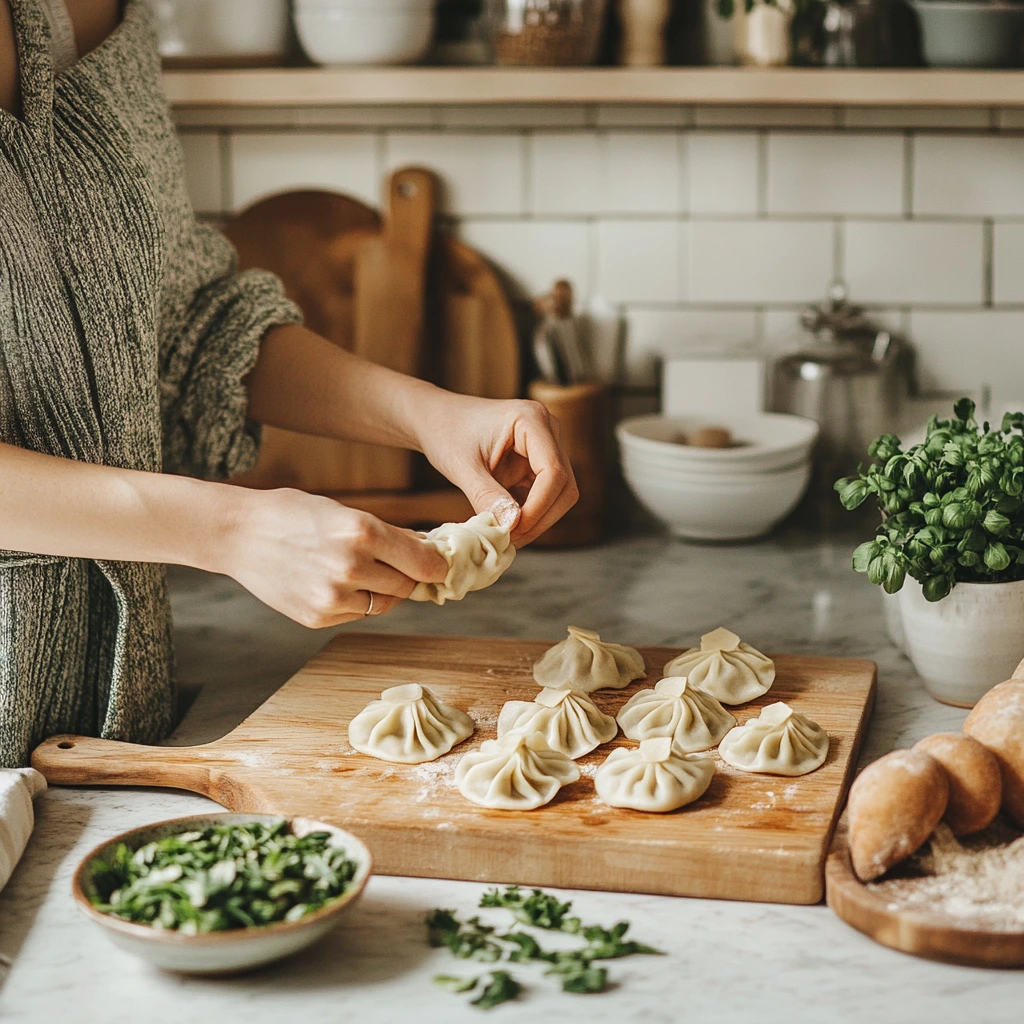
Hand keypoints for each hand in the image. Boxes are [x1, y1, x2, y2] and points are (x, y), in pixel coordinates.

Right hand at [219, 489, 448, 627]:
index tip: (440, 564)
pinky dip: (357, 601)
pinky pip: (357, 613)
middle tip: (399, 565)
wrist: (238, 533)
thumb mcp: (346, 512)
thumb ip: (389, 535)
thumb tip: (428, 550)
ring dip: (385, 590)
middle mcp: (351, 566)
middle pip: (407, 585)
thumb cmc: (294, 513)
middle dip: (409, 576)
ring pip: (385, 604)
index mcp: (363, 531)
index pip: (425, 563)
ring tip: (363, 571)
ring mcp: (333, 596)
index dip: (437, 565)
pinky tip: (336, 582)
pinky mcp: (318, 617)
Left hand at [417, 395, 578, 545]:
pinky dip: (530, 513)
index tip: (513, 530)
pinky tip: (507, 523)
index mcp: (532, 419)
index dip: (538, 507)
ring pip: (560, 494)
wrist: (437, 419)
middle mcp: (547, 429)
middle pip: (564, 485)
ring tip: (506, 534)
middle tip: (510, 539)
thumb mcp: (461, 466)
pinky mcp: (539, 462)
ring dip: (538, 519)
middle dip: (541, 517)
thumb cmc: (446, 433)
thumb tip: (513, 525)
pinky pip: (546, 494)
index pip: (552, 471)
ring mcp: (546, 445)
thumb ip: (486, 495)